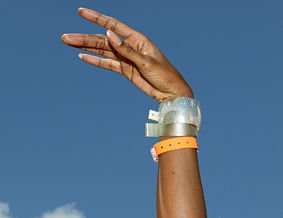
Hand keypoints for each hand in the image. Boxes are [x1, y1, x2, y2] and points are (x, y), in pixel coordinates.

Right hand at [61, 7, 191, 100]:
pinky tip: (82, 56)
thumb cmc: (166, 76)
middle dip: (84, 38)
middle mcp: (130, 46)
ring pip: (103, 50)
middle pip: (103, 39)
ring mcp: (126, 58)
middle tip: (65, 37)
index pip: (113, 25)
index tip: (81, 12)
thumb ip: (127, 50)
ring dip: (85, 47)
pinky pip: (107, 63)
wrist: (173, 94)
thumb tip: (109, 34)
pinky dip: (95, 61)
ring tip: (68, 43)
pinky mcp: (125, 70)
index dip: (97, 18)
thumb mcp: (147, 63)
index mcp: (138, 40)